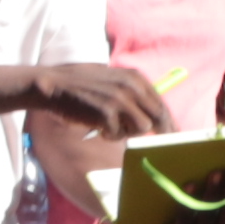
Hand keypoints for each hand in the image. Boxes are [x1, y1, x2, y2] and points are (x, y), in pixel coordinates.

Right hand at [25, 58, 173, 141]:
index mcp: (134, 77)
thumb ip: (131, 93)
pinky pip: (118, 134)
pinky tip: (97, 127)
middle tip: (159, 146)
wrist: (52, 85)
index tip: (172, 135)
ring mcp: (120, 99)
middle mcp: (131, 86)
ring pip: (142, 127)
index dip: (168, 121)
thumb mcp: (111, 80)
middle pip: (159, 115)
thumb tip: (152, 116)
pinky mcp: (107, 113)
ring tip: (109, 127)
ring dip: (127, 132)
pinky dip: (109, 135)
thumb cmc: (80, 84)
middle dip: (162, 133)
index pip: (160, 102)